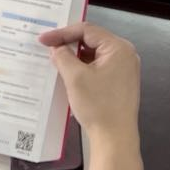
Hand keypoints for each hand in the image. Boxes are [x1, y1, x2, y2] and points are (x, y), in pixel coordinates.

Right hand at [41, 22, 140, 145]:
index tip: (43, 40)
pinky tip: (68, 74)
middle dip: (69, 44)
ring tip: (55, 61)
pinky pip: (98, 67)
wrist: (115, 138)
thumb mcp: (75, 78)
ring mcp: (124, 69)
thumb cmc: (98, 106)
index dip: (62, 33)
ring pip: (94, 54)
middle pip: (92, 40)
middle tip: (48, 48)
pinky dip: (83, 68)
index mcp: (119, 48)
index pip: (87, 30)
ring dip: (75, 57)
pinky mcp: (120, 82)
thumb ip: (63, 57)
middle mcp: (125, 54)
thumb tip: (56, 48)